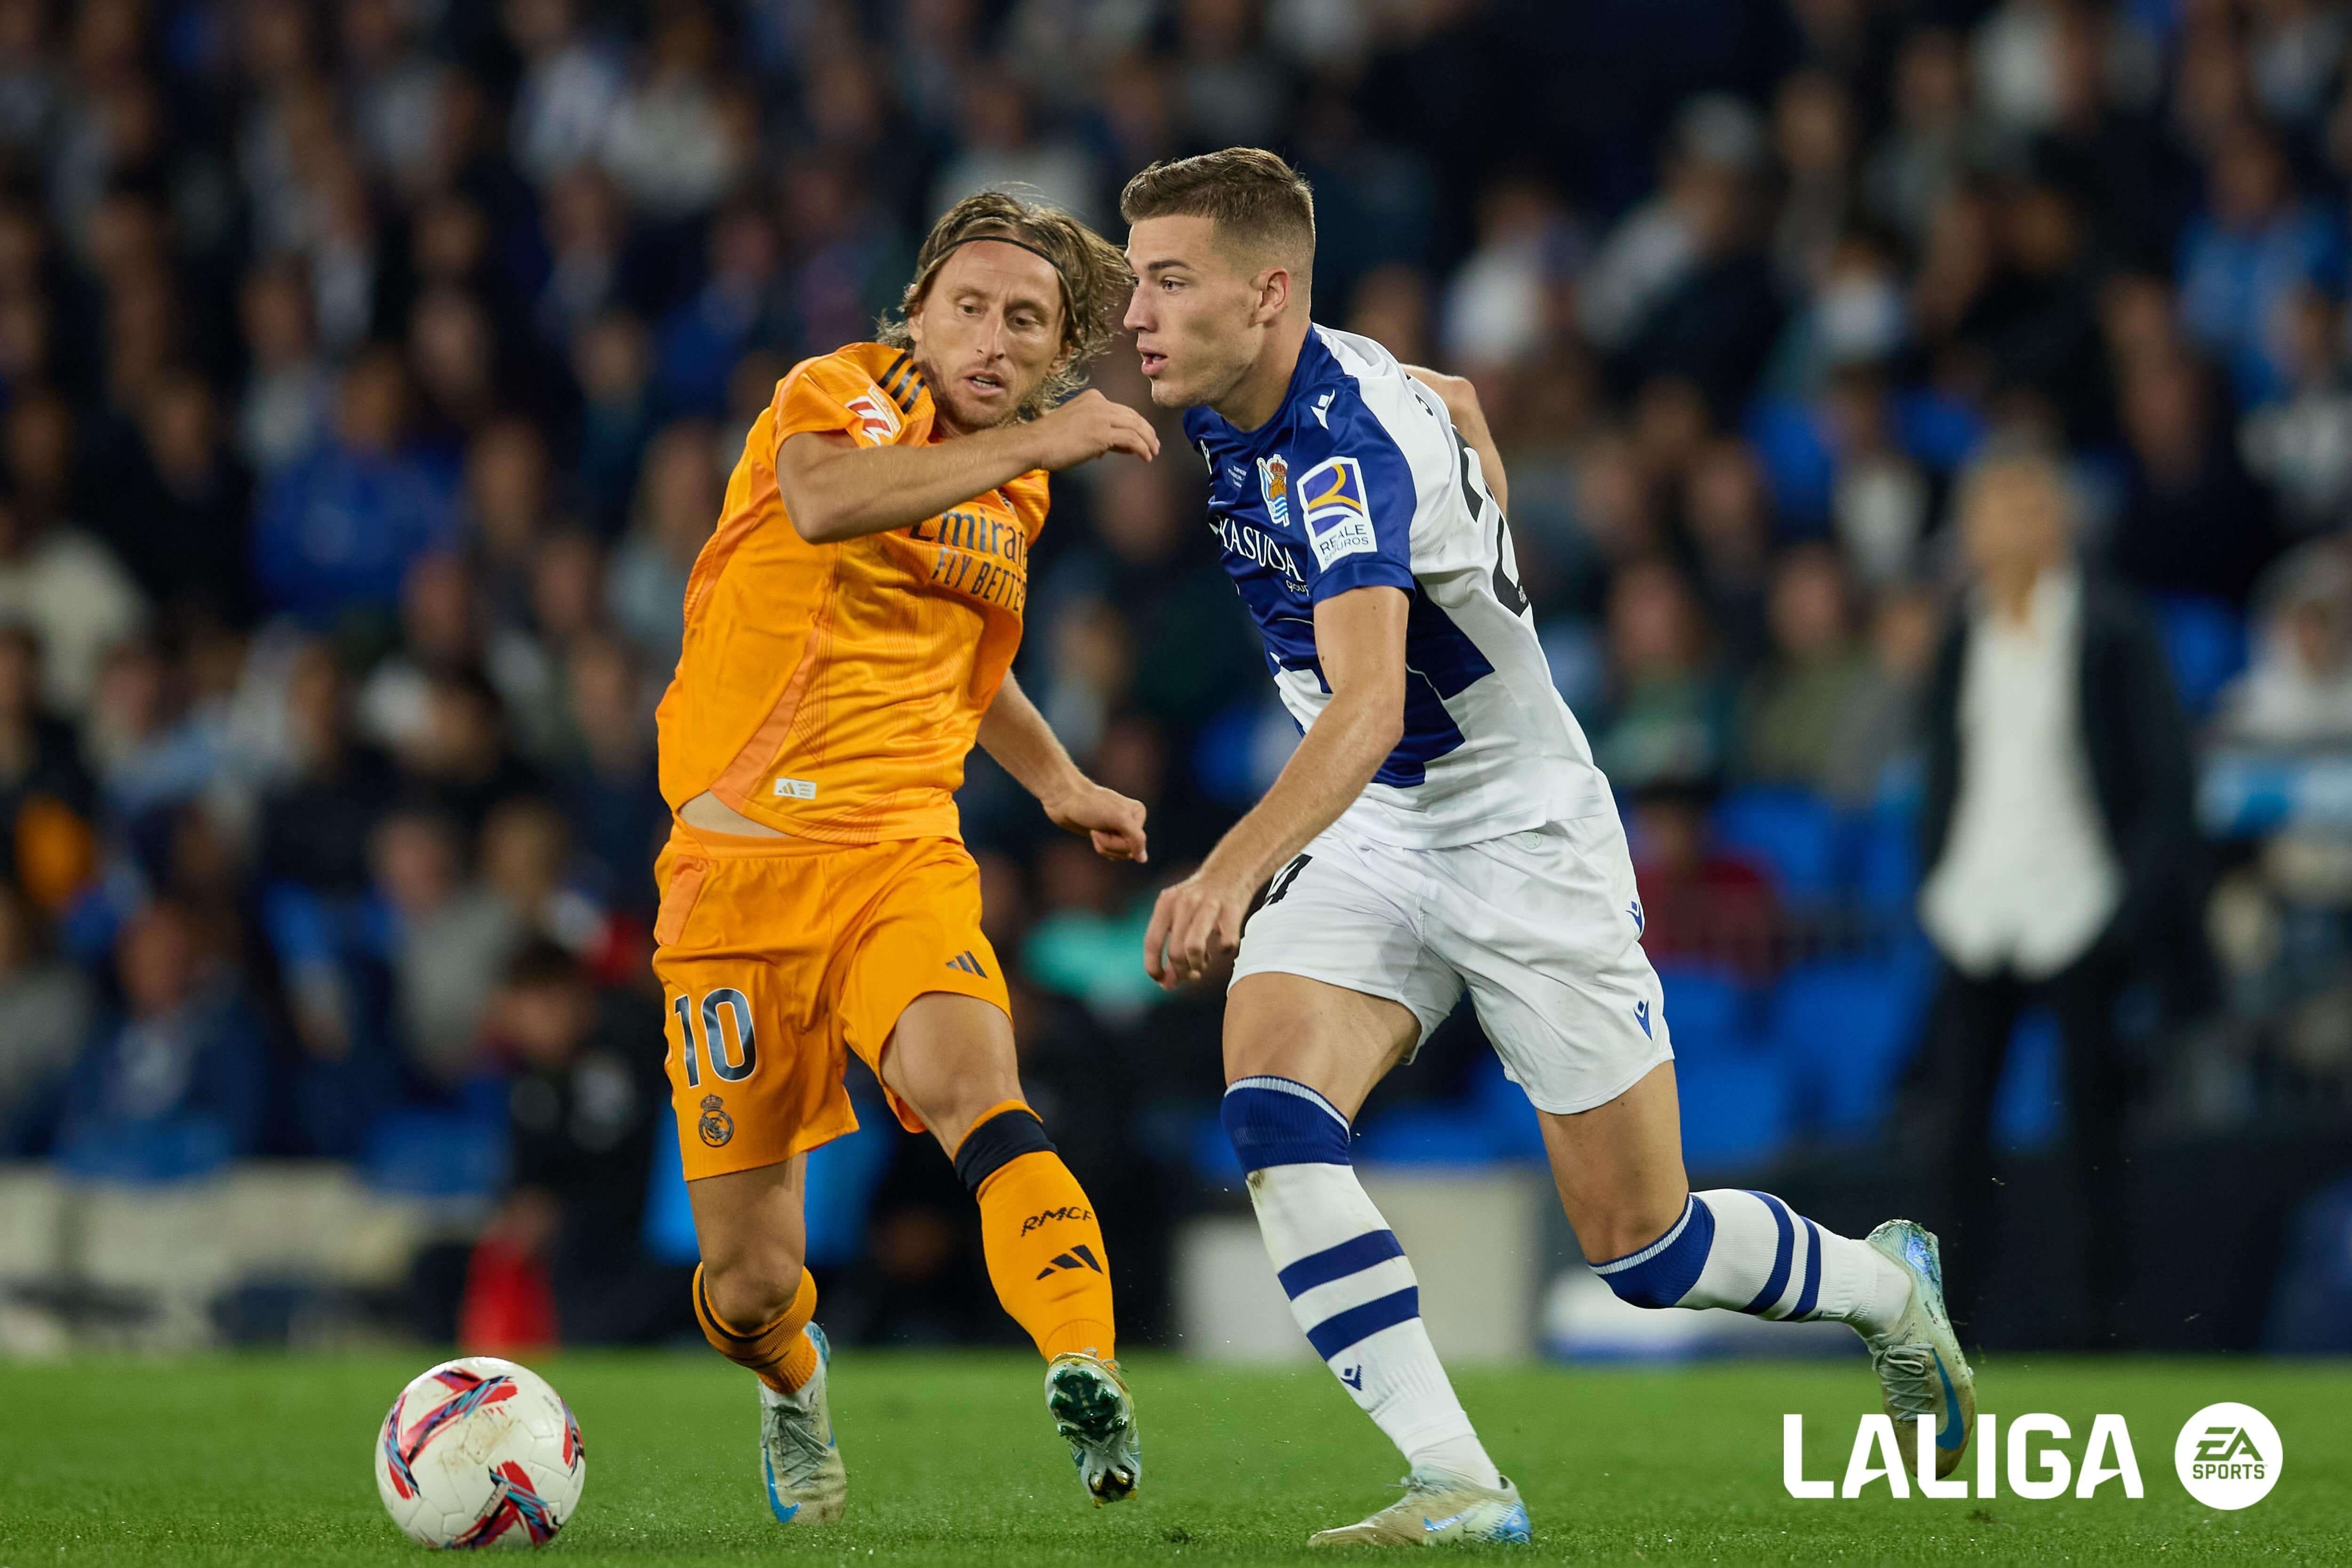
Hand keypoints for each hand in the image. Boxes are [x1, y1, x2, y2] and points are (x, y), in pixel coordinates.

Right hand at [1023, 389, 1159, 470]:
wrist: (1034, 443)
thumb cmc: (1049, 441)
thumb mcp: (1076, 428)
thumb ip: (1095, 432)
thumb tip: (1111, 448)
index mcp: (1092, 398)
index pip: (1121, 410)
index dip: (1135, 425)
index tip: (1142, 438)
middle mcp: (1099, 403)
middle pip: (1132, 416)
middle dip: (1146, 431)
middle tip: (1155, 445)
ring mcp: (1101, 416)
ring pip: (1135, 426)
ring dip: (1148, 441)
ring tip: (1153, 453)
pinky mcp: (1102, 433)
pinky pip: (1131, 439)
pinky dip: (1142, 448)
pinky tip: (1146, 457)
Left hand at [1041, 777, 1147, 861]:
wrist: (1065, 799)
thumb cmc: (1090, 806)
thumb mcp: (1119, 819)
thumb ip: (1136, 838)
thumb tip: (1143, 859)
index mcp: (1138, 813)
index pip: (1136, 843)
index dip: (1117, 841)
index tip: (1103, 825)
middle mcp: (1131, 821)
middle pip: (1129, 851)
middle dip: (1109, 844)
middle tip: (1096, 830)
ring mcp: (1119, 829)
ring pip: (1119, 854)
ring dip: (1103, 846)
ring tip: (1093, 831)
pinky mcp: (1107, 835)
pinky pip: (1111, 852)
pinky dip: (1100, 847)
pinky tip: (1093, 834)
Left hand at [1144, 864, 1250, 989]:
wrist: (1231, 870)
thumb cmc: (1200, 900)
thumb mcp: (1177, 912)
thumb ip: (1169, 944)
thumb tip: (1167, 984)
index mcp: (1165, 904)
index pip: (1151, 943)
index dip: (1154, 968)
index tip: (1162, 983)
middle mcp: (1184, 903)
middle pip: (1175, 952)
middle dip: (1182, 972)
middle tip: (1191, 974)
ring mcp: (1209, 905)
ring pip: (1194, 949)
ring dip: (1199, 966)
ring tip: (1204, 964)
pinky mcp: (1232, 909)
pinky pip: (1226, 944)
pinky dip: (1225, 953)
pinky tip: (1223, 947)